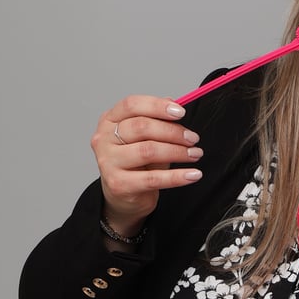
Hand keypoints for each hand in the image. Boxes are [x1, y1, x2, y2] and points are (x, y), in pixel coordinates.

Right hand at [91, 95, 202, 234]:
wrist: (124, 195)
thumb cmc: (136, 163)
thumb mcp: (145, 138)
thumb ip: (156, 120)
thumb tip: (173, 102)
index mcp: (109, 121)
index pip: (131, 105)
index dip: (157, 106)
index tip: (181, 112)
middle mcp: (104, 139)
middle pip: (141, 127)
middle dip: (173, 132)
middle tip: (193, 138)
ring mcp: (108, 162)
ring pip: (148, 151)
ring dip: (178, 152)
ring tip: (195, 154)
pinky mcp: (119, 184)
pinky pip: (154, 178)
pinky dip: (177, 176)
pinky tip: (193, 174)